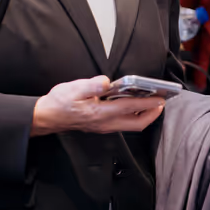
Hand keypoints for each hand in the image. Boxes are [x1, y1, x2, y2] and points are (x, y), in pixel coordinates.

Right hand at [31, 75, 164, 135]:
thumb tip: (106, 82)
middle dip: (152, 114)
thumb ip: (91, 86)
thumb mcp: (72, 89)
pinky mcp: (102, 126)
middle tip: (162, 102)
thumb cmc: (59, 103)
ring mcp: (104, 127)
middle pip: (137, 124)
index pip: (130, 108)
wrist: (47, 117)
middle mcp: (105, 123)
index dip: (147, 104)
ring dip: (145, 115)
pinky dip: (135, 115)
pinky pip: (125, 123)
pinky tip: (136, 105)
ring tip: (153, 102)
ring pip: (132, 125)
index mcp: (100, 113)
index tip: (160, 98)